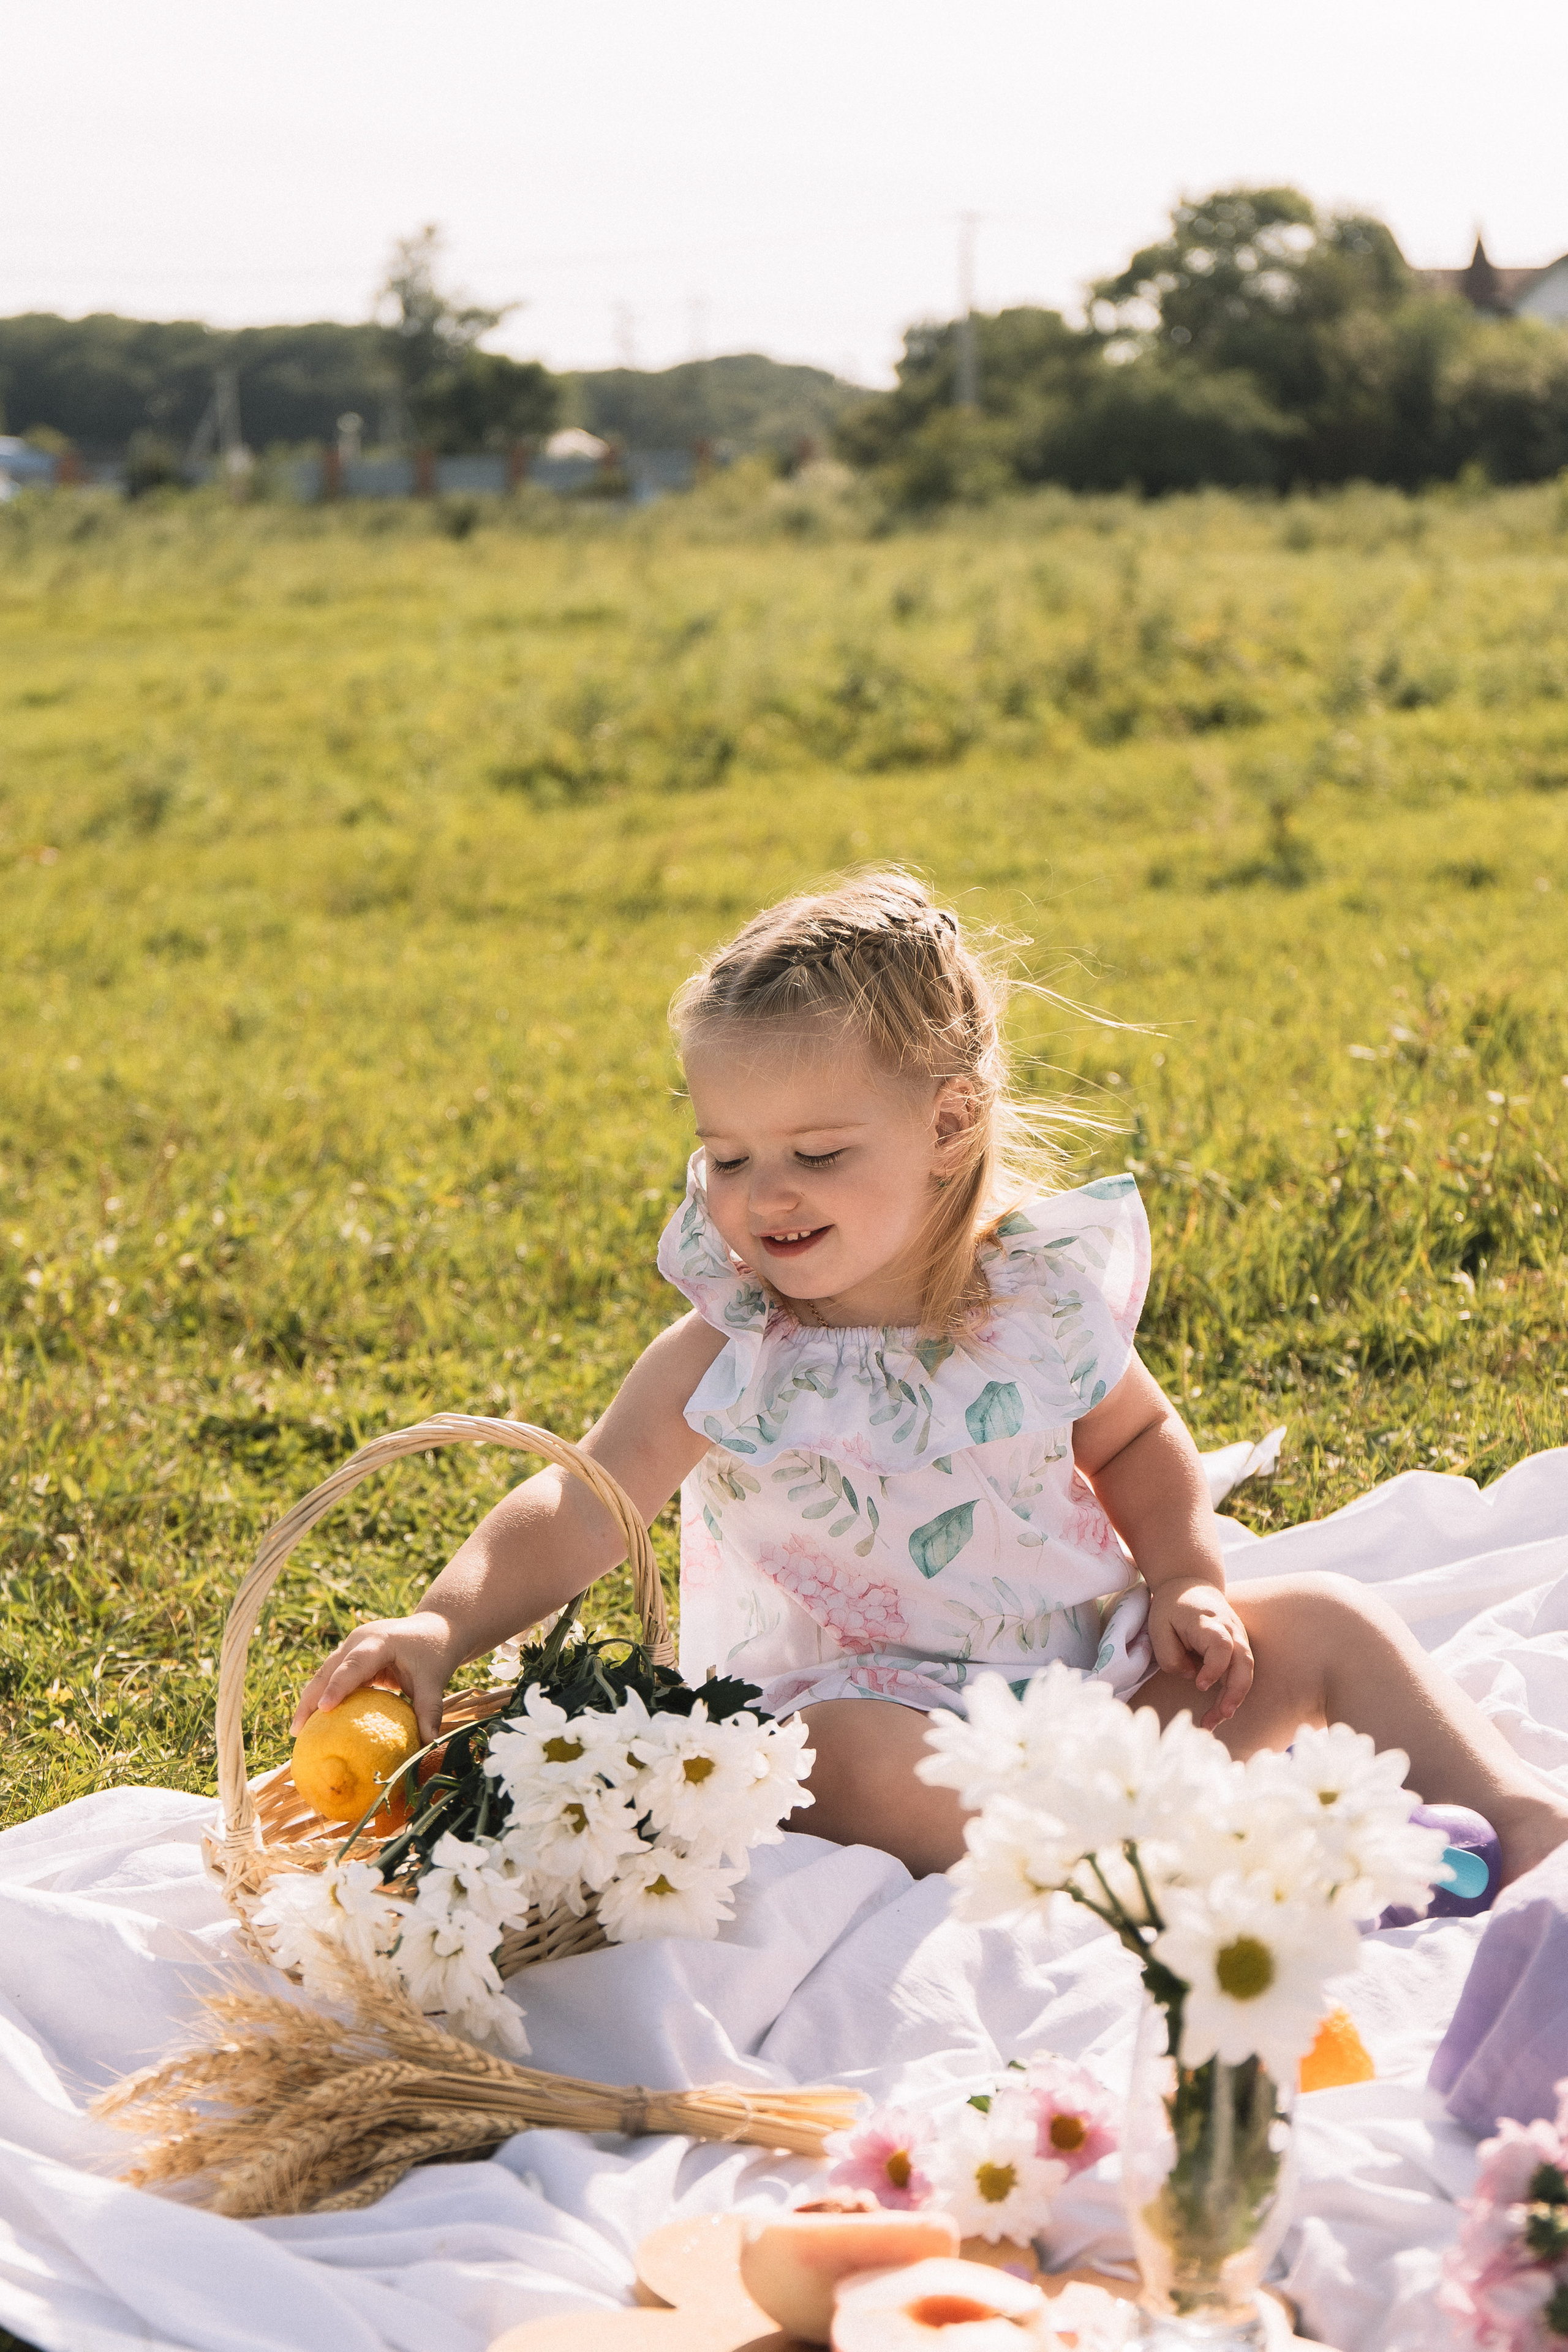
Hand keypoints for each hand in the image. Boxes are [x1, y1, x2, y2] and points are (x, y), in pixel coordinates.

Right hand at [290, 1611, 459, 1744]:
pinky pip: (333, 1677)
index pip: (355, 1664)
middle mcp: (360, 1639)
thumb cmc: (436, 1653)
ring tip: (298, 1733)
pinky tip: (315, 1724)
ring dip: (310, 1700)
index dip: (339, 1685)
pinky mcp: (351, 1654)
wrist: (437, 1627)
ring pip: (325, 1673)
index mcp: (380, 1640)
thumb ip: (429, 1710)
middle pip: (329, 1669)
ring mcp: (352, 1645)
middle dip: (311, 1699)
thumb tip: (430, 1744)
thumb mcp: (434, 1679)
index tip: (324, 1708)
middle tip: (298, 1731)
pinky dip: (323, 1697)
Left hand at [1146, 1579, 1253, 1729]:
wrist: (1189, 1583)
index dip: (1215, 1669)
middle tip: (1222, 1715)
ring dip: (1234, 1698)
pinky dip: (1232, 1693)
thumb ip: (1171, 1655)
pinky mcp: (1238, 1648)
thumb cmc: (1171, 1607)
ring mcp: (1238, 1638)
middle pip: (1244, 1662)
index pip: (1222, 1647)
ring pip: (1245, 1671)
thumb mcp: (1158, 1627)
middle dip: (1235, 1692)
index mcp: (1209, 1622)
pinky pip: (1240, 1672)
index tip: (1200, 1685)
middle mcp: (1230, 1630)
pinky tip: (1218, 1712)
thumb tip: (1191, 1676)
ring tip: (1213, 1721)